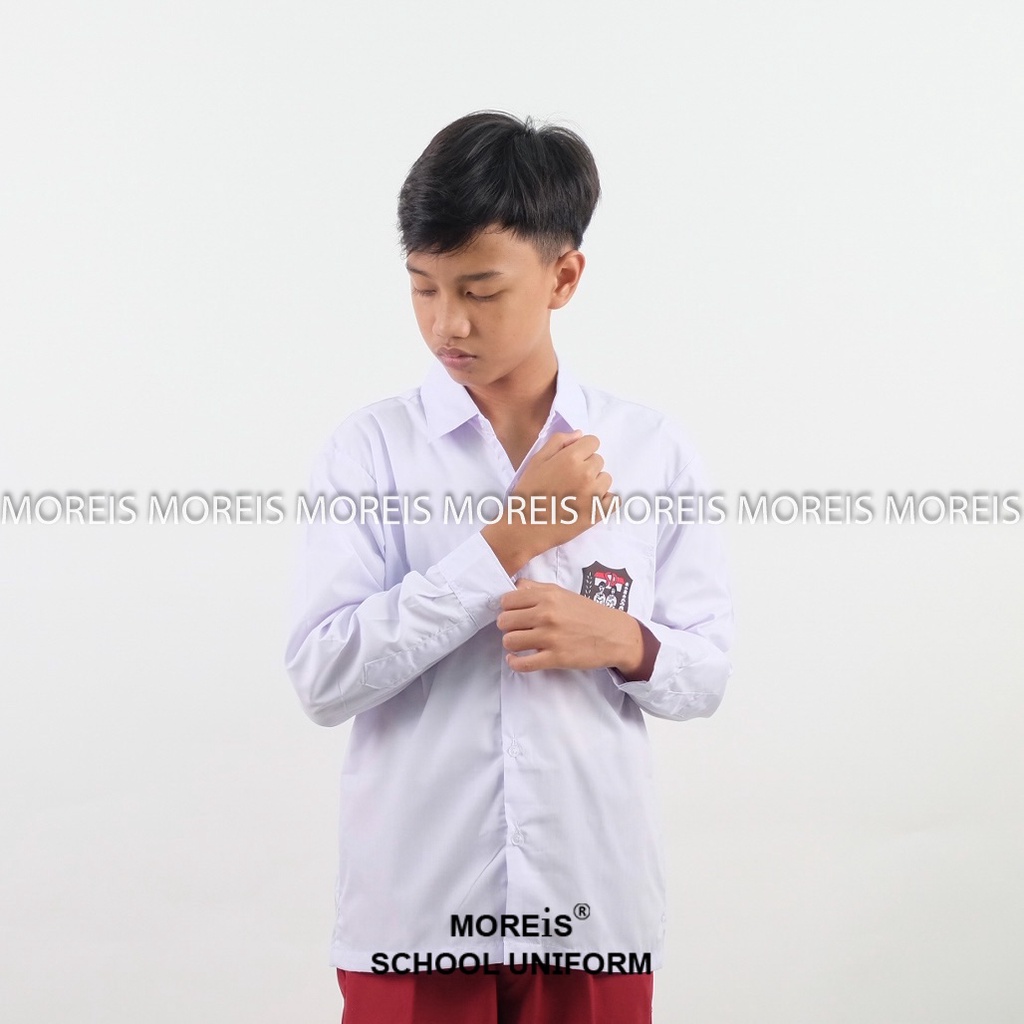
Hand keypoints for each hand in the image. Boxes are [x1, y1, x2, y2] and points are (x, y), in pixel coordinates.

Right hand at [482, 431, 615, 575]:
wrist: (525, 527)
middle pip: (599, 460)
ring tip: (576, 494)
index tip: (572, 461)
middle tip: (569, 480)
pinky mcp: (598, 513)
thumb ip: (558, 442)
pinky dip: (605, 501)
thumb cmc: (528, 493)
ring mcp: (594, 494)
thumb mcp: (536, 461)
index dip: (582, 450)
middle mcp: (586, 474)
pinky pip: (614, 500)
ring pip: (606, 479)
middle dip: (587, 467)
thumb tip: (579, 434)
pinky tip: (589, 504)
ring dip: (595, 483)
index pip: (593, 442)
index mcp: (570, 458)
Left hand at [496, 579, 643, 673]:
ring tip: (520, 644)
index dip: (507, 608)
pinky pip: (523, 663)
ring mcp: (550, 637)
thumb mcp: (564, 593)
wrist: (615, 635)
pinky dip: (515, 663)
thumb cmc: (588, 613)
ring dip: (511, 644)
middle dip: (507, 626)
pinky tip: (516, 660)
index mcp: (547, 596)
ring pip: (510, 641)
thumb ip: (538, 588)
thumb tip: (515, 587)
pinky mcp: (555, 658)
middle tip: (517, 629)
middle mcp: (546, 614)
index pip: (507, 600)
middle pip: (504, 621)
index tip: (514, 613)